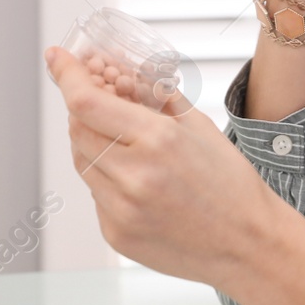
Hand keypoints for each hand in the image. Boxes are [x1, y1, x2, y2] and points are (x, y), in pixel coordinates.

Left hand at [45, 44, 284, 290]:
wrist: (247, 245)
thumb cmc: (231, 185)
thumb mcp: (199, 126)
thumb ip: (157, 97)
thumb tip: (123, 74)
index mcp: (158, 141)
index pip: (87, 101)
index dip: (66, 75)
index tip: (58, 58)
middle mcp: (133, 176)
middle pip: (77, 129)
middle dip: (83, 108)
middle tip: (101, 99)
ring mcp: (120, 209)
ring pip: (82, 161)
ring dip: (93, 143)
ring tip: (127, 144)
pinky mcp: (115, 233)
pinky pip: (95, 194)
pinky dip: (107, 178)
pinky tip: (138, 181)